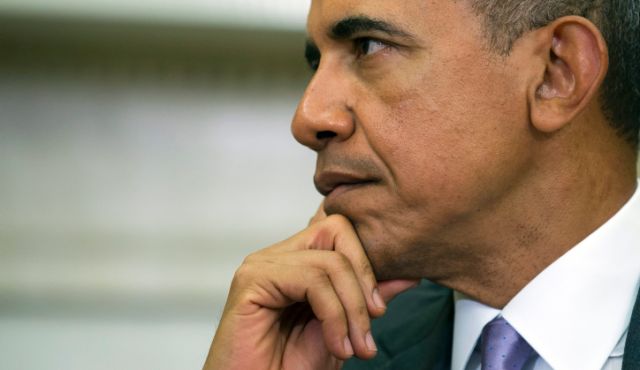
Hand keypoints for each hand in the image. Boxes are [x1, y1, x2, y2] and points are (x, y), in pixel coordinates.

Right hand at [203, 214, 418, 369]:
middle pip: (337, 231)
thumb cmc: (291, 368)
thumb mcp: (344, 329)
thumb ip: (369, 298)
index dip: (367, 263)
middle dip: (364, 280)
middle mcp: (277, 256)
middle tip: (370, 327)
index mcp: (295, 261)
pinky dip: (334, 316)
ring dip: (353, 309)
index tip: (379, 309)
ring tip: (355, 348)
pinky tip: (336, 345)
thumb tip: (409, 275)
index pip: (341, 230)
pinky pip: (312, 280)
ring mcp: (262, 264)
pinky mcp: (253, 280)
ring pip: (330, 260)